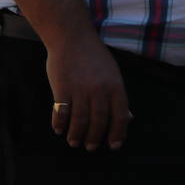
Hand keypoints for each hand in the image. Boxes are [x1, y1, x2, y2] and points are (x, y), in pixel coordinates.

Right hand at [45, 35, 131, 150]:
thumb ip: (117, 95)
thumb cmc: (93, 55)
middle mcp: (99, 90)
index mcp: (115, 86)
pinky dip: (59, 123)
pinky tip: (58, 129)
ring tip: (74, 142)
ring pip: (80, 119)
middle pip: (98, 121)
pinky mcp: (61, 87)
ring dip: (76, 134)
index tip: (113, 146)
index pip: (120, 117)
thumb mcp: (112, 72)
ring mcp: (80, 89)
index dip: (118, 134)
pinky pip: (61, 111)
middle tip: (90, 147)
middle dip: (94, 137)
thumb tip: (126, 118)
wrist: (70, 37)